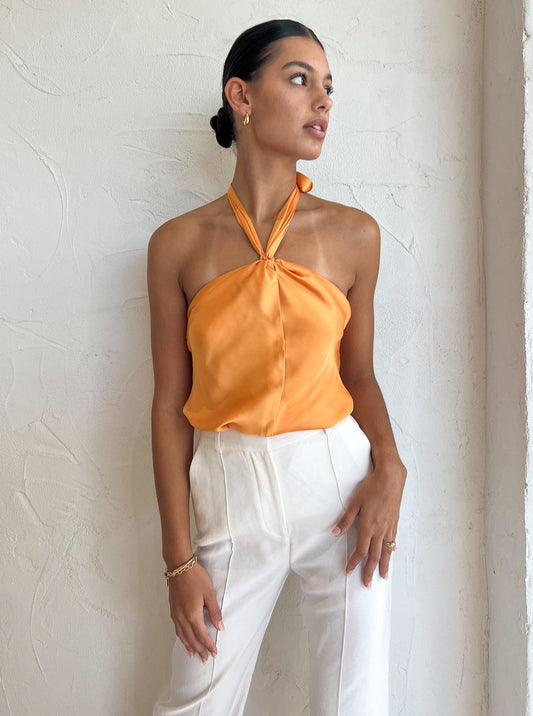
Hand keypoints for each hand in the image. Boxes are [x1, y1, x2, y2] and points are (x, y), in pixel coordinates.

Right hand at [168, 562, 224, 662]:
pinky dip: (182, 638)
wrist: (179, 567)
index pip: (202, 635)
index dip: (209, 645)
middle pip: (192, 639)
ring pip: (183, 636)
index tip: (214, 653)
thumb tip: (220, 627)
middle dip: (200, 650)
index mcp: (193, 615)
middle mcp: (182, 618)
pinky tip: (184, 640)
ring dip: (189, 646)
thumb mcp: (209, 593)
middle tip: (206, 659)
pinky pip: (177, 629)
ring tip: (194, 655)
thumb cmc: (195, 577)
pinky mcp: (173, 611)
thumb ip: (214, 612)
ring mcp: (176, 615)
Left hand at [331, 460, 405, 587]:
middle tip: (368, 585)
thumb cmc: (371, 488)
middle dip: (370, 571)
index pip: (361, 551)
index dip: (355, 563)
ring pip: (386, 551)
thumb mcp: (354, 503)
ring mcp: (389, 527)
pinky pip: (393, 540)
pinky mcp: (395, 521)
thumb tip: (335, 533)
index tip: (349, 571)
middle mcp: (380, 530)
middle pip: (374, 555)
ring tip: (383, 577)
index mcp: (368, 527)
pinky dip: (392, 549)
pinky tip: (392, 552)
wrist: (391, 478)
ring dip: (384, 565)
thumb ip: (345, 520)